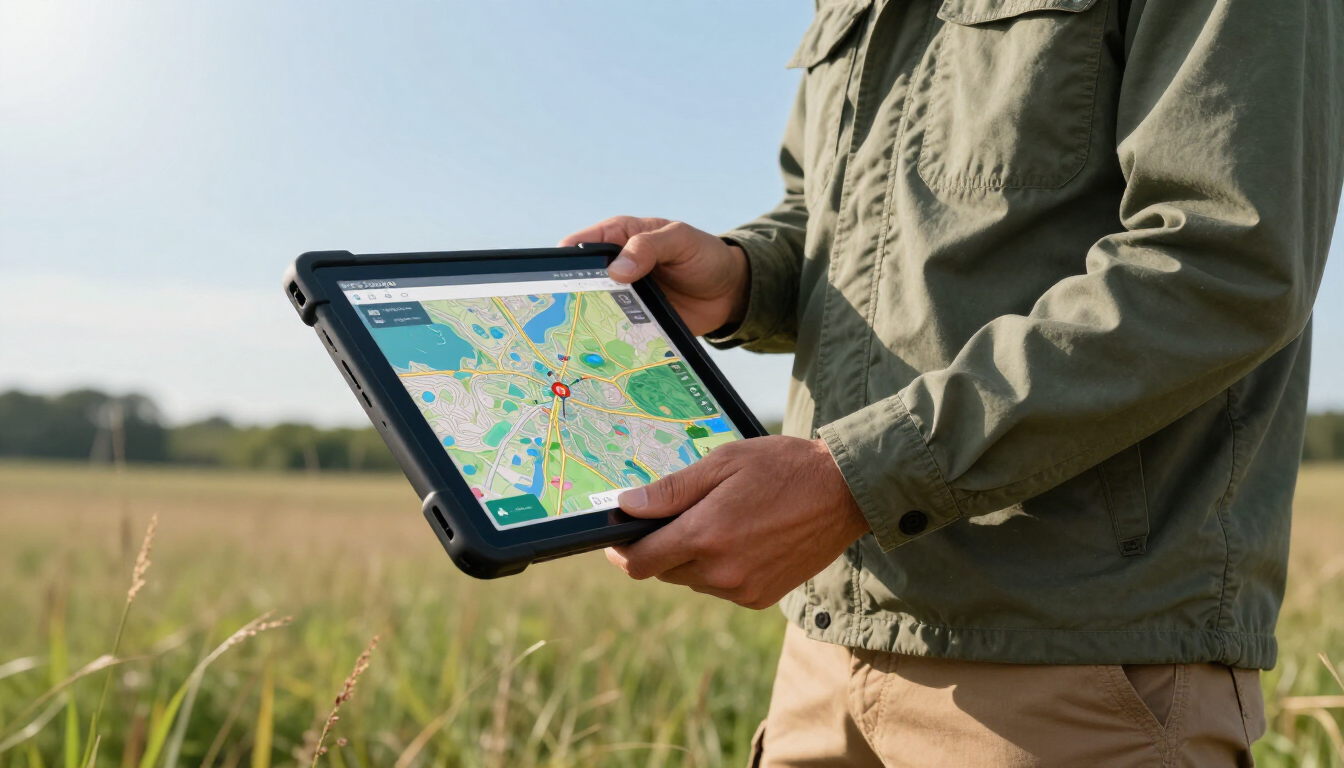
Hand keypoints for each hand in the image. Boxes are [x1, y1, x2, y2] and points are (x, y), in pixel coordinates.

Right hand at [559, 217, 748, 335]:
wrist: (729, 291)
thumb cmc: (703, 254)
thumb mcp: (680, 240)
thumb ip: (649, 247)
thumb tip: (616, 269)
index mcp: (618, 238)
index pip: (579, 245)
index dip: (564, 260)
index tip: (560, 277)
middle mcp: (614, 268)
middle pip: (579, 282)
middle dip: (571, 296)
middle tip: (571, 311)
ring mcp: (622, 297)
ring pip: (592, 310)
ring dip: (589, 321)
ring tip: (586, 335)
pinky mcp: (633, 323)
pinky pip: (613, 333)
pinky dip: (608, 341)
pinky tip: (607, 351)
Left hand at [605, 436, 870, 608]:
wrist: (845, 493)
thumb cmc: (782, 468)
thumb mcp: (723, 464)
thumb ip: (671, 490)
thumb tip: (626, 506)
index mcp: (704, 536)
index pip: (640, 562)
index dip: (622, 552)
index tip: (618, 540)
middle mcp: (719, 572)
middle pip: (664, 572)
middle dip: (661, 547)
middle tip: (678, 516)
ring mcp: (741, 590)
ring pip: (692, 581)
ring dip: (691, 558)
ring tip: (719, 521)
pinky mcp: (760, 598)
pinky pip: (720, 588)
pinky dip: (719, 568)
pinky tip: (741, 538)